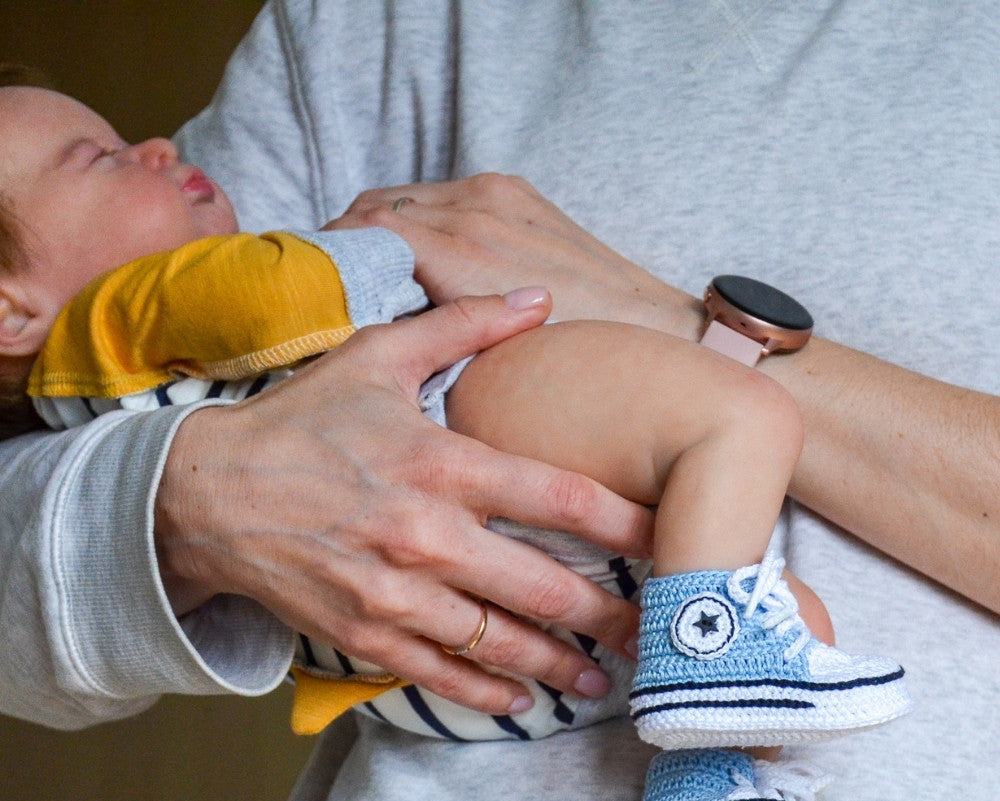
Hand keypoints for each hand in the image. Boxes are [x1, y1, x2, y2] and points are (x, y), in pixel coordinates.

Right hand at [154, 292, 653, 715]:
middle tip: (659, 630)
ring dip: (560, 665)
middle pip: (544, 587)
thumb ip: (464, 324)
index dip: (625, 523)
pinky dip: (487, 694)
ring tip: (605, 677)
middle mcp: (426, 534)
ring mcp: (394, 593)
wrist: (207, 494)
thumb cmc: (301, 422)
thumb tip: (538, 296)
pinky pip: (440, 674)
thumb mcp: (377, 355)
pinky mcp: (364, 633)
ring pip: (499, 642)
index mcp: (441, 462)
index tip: (670, 538)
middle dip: (610, 615)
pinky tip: (523, 702)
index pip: (558, 496)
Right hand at [325, 173, 702, 336]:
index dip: (332, 257)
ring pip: (406, 196)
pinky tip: (416, 258)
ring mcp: (498, 192)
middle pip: (378, 206)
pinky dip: (415, 220)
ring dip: (379, 228)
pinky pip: (441, 194)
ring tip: (368, 275)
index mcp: (461, 245)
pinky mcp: (516, 191)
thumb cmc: (571, 361)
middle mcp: (476, 206)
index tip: (313, 290)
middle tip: (333, 285)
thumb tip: (377, 329)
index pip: (365, 228)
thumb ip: (426, 334)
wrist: (653, 329)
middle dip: (349, 241)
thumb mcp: (486, 364)